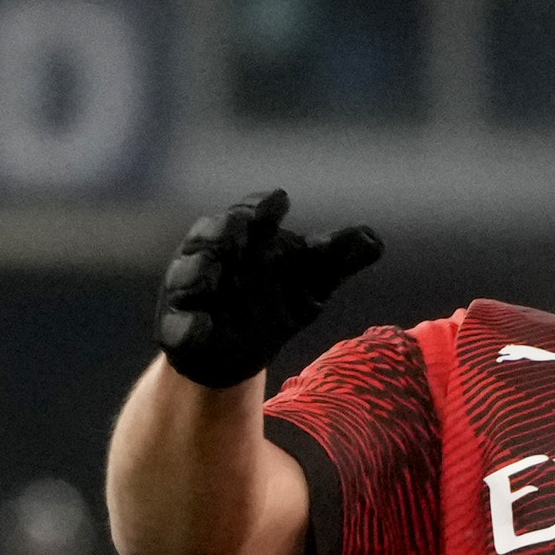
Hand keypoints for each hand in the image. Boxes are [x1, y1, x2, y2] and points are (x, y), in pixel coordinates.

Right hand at [155, 190, 383, 388]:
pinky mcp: (180, 328)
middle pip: (213, 232)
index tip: (279, 201)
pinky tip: (203, 327)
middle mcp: (214, 254)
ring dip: (200, 272)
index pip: (253, 211)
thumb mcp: (314, 281)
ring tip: (213, 278)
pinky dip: (190, 326)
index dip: (262, 205)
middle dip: (224, 230)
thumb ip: (340, 257)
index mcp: (248, 236)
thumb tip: (374, 240)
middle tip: (240, 231)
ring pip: (189, 274)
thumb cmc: (275, 301)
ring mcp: (191, 289)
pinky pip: (180, 326)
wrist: (241, 353)